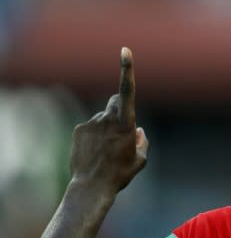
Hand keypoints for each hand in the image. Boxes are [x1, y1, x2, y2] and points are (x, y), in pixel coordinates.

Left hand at [69, 47, 148, 190]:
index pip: (127, 90)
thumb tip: (138, 131)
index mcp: (126, 123)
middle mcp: (107, 118)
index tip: (125, 51)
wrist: (91, 186)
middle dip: (121, 109)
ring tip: (106, 150)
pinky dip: (95, 135)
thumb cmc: (120, 174)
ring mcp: (91, 123)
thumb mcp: (140, 160)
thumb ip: (142, 142)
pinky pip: (91, 126)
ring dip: (107, 126)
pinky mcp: (79, 129)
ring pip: (103, 116)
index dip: (127, 69)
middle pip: (116, 102)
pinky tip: (94, 152)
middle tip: (122, 130)